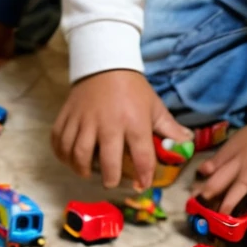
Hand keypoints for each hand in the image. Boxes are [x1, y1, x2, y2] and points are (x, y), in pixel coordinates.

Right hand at [52, 69, 190, 190]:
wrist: (105, 62)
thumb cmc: (132, 88)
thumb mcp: (154, 106)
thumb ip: (169, 128)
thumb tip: (188, 143)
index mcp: (134, 122)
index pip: (142, 156)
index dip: (144, 175)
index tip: (143, 184)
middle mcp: (108, 123)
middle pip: (107, 160)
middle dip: (110, 178)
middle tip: (111, 182)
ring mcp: (85, 120)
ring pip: (77, 153)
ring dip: (81, 168)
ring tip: (87, 173)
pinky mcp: (68, 115)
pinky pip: (59, 139)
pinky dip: (61, 153)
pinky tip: (69, 159)